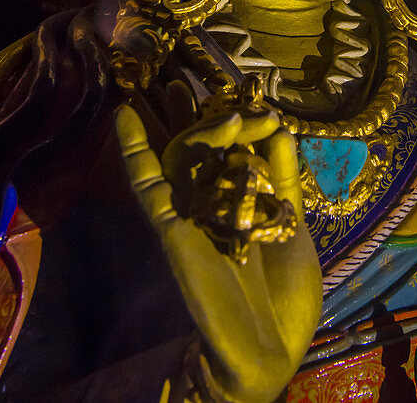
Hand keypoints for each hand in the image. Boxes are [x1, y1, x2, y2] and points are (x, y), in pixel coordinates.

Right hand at [115, 100, 320, 402]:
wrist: (271, 344)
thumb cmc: (285, 288)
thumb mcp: (294, 219)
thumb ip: (285, 173)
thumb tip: (278, 123)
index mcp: (241, 196)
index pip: (228, 144)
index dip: (227, 111)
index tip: (236, 84)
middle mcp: (211, 199)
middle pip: (193, 142)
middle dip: (186, 107)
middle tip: (178, 72)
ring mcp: (189, 211)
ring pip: (174, 154)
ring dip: (173, 119)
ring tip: (175, 88)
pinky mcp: (172, 228)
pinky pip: (149, 185)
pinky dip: (135, 151)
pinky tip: (122, 116)